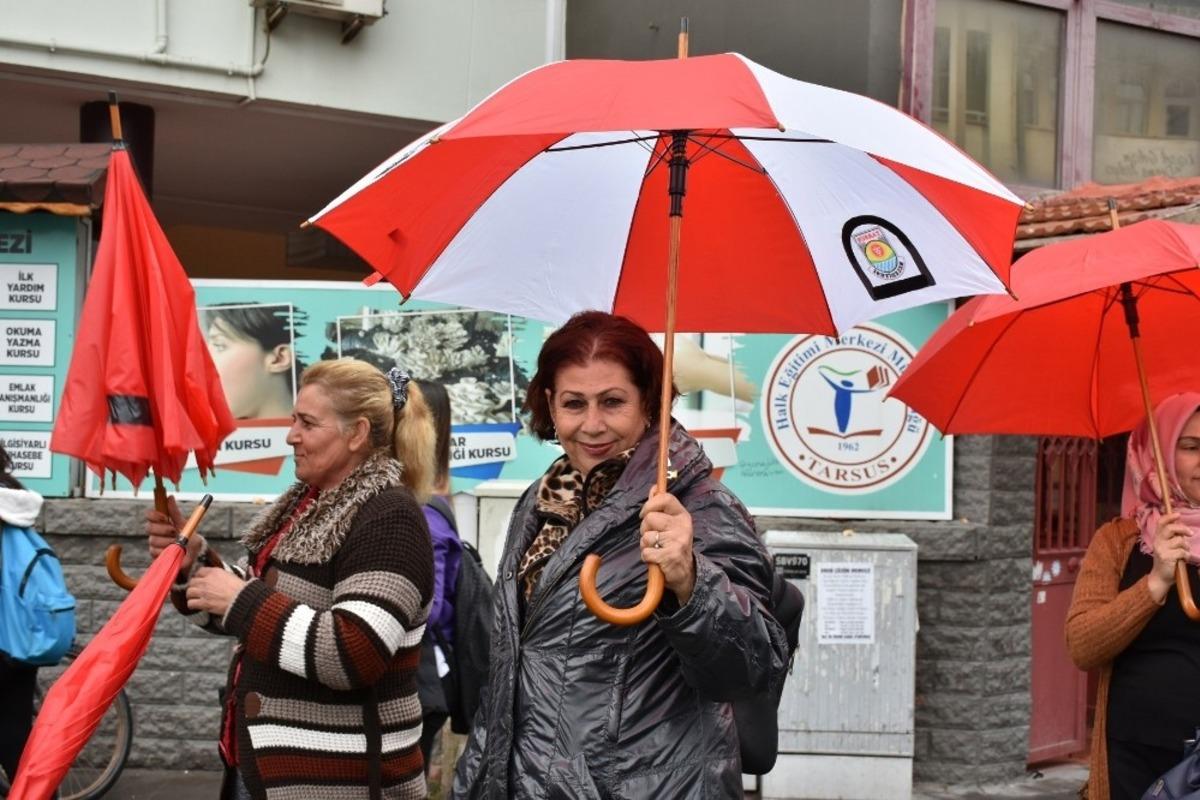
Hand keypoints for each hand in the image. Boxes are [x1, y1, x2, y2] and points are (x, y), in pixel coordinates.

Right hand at [145, 496, 203, 571]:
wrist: (196, 555)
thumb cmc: (190, 538)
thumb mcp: (185, 524)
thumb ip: (175, 513)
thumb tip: (170, 497)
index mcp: (162, 523)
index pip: (149, 515)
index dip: (154, 515)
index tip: (165, 517)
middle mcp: (156, 533)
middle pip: (149, 528)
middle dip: (162, 529)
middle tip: (174, 531)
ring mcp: (154, 544)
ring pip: (153, 540)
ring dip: (167, 541)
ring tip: (178, 543)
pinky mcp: (155, 556)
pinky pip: (155, 552)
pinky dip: (166, 551)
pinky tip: (174, 551)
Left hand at [185, 567, 244, 616]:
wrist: (242, 599)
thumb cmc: (240, 589)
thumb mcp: (232, 576)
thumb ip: (223, 575)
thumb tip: (226, 576)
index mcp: (214, 572)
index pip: (199, 571)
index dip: (199, 576)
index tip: (200, 580)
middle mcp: (207, 580)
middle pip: (192, 582)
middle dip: (194, 586)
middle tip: (197, 590)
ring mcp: (204, 592)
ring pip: (189, 592)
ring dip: (192, 596)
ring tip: (195, 598)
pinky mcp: (203, 603)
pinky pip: (191, 603)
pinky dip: (192, 605)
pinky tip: (196, 605)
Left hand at [639, 487, 695, 604]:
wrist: (685, 573)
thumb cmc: (674, 545)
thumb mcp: (672, 523)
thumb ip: (661, 505)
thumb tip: (654, 488)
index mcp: (682, 515)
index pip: (665, 498)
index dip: (650, 504)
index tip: (644, 513)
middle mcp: (682, 526)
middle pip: (650, 518)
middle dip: (645, 529)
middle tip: (654, 537)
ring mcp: (677, 541)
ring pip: (646, 536)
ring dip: (645, 545)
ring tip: (656, 549)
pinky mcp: (670, 556)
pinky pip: (646, 552)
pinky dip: (647, 557)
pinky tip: (656, 559)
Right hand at [1148, 512, 1191, 602]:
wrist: (1160, 576)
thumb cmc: (1167, 559)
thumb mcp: (1166, 546)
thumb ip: (1172, 536)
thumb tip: (1182, 526)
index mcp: (1158, 537)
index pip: (1161, 523)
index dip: (1169, 517)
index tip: (1178, 514)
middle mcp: (1158, 542)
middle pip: (1170, 529)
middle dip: (1183, 529)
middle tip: (1190, 533)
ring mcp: (1162, 549)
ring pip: (1180, 541)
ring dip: (1186, 547)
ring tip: (1184, 552)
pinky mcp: (1167, 557)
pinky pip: (1182, 552)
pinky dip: (1186, 555)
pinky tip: (1183, 559)